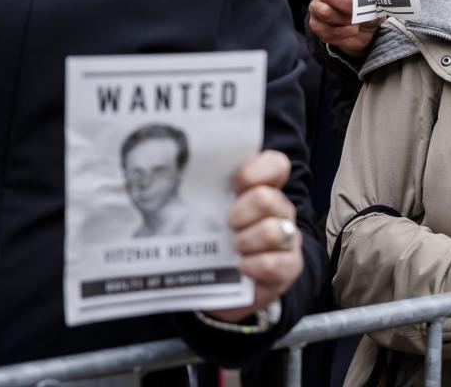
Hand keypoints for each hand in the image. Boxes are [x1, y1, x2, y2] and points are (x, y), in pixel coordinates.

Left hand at [208, 151, 303, 322]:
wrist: (224, 285)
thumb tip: (161, 172)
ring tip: (233, 249)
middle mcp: (280, 210)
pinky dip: (254, 266)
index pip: (276, 165)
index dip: (255, 170)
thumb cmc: (214, 241)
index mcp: (263, 188)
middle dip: (239, 213)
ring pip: (272, 230)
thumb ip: (198, 191)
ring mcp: (288, 238)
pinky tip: (242, 268)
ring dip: (245, 241)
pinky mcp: (289, 266)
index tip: (233, 184)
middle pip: (267, 199)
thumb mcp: (204, 213)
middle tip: (227, 224)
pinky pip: (275, 263)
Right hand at [308, 0, 380, 57]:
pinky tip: (353, 30)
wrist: (366, 28)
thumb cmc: (368, 6)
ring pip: (325, 12)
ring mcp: (316, 6)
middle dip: (346, 3)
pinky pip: (326, 30)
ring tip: (358, 21)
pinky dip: (343, 33)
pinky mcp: (316, 24)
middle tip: (360, 10)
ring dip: (345, 19)